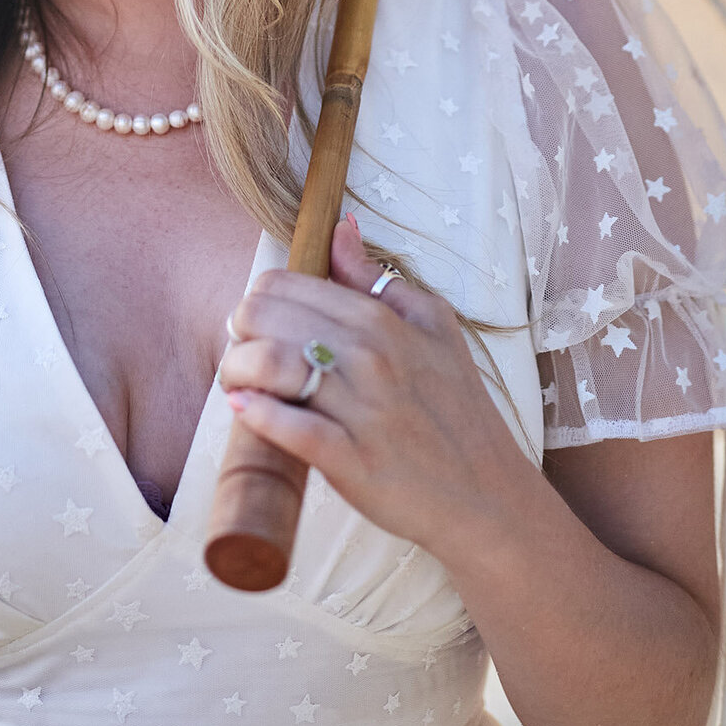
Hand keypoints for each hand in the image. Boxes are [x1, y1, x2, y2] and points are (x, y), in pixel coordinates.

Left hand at [218, 216, 535, 566]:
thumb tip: (339, 229)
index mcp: (381, 320)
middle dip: (240, 331)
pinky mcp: (351, 462)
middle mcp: (370, 357)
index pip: (284, 283)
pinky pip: (288, 427)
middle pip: (264, 316)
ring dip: (237, 370)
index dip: (258, 298)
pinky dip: (256, 414)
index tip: (259, 322)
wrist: (488, 496)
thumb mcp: (433, 325)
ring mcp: (361, 410)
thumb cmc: (457, 409)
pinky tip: (245, 408)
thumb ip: (375, 278)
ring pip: (269, 366)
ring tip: (239, 383)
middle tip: (245, 352)